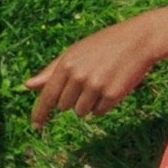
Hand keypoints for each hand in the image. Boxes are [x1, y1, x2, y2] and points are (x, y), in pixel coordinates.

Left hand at [26, 20, 167, 125]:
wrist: (139, 41)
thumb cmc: (104, 46)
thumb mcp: (75, 52)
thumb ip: (51, 71)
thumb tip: (27, 86)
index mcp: (66, 64)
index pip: (47, 95)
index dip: (40, 113)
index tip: (35, 126)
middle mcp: (78, 76)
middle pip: (64, 106)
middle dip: (73, 99)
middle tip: (88, 80)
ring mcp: (95, 86)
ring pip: (81, 112)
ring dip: (88, 104)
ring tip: (101, 82)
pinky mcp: (112, 95)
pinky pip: (98, 112)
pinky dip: (103, 105)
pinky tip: (111, 87)